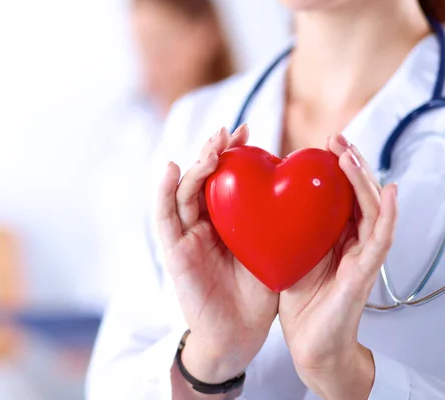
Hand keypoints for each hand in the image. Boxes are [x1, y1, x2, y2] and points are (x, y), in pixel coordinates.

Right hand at [157, 125, 278, 383]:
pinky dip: (164, 192)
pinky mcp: (173, 252)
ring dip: (195, 164)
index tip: (249, 131)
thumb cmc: (257, 292)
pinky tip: (171, 168)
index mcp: (224, 221)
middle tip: (230, 131)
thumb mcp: (270, 247)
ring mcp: (185, 236)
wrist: (239, 334)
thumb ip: (272, 220)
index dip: (233, 153)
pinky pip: (164, 218)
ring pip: (183, 191)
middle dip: (214, 151)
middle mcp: (201, 224)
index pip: (224, 178)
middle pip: (202, 179)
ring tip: (211, 143)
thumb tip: (298, 187)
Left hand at [278, 134, 397, 399]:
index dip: (335, 169)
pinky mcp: (364, 274)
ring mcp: (362, 257)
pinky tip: (388, 192)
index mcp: (334, 237)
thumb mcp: (290, 255)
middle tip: (336, 138)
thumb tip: (268, 202)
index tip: (322, 145)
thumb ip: (289, 230)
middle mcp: (352, 242)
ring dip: (363, 180)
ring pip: (372, 210)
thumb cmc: (301, 302)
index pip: (340, 195)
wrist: (311, 344)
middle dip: (350, 164)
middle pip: (359, 195)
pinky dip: (386, 214)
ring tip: (350, 155)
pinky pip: (379, 240)